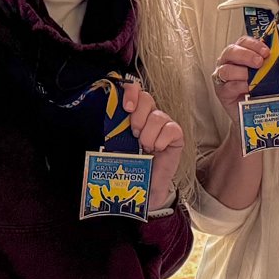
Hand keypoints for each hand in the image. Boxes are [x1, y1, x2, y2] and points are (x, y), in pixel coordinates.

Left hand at [122, 81, 185, 206]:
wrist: (145, 188)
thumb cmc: (131, 167)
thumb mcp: (116, 146)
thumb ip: (113, 131)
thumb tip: (102, 119)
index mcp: (134, 114)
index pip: (135, 90)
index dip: (131, 92)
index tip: (126, 108)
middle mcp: (150, 116)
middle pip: (147, 98)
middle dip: (138, 115)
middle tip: (134, 133)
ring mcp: (164, 125)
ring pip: (158, 116)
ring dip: (149, 133)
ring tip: (146, 147)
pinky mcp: (176, 136)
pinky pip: (171, 128)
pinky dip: (162, 139)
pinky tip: (158, 150)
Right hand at [209, 36, 269, 112]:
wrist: (253, 112)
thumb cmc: (258, 90)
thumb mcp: (265, 74)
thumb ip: (267, 64)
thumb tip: (274, 57)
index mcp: (238, 54)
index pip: (243, 42)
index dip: (254, 44)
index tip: (266, 51)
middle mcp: (227, 62)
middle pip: (231, 51)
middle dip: (246, 55)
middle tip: (259, 62)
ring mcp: (221, 77)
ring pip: (226, 69)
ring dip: (242, 72)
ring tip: (254, 78)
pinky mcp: (221, 92)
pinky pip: (228, 86)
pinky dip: (240, 86)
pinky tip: (249, 88)